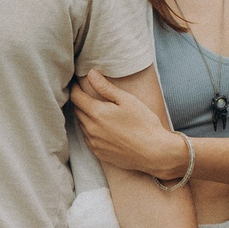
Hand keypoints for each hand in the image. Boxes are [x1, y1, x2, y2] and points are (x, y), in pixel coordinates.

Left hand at [72, 72, 186, 179]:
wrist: (153, 153)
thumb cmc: (143, 124)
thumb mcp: (126, 100)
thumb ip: (106, 87)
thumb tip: (90, 74)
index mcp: (96, 113)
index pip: (76, 97)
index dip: (74, 88)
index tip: (76, 83)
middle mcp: (91, 129)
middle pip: (76, 111)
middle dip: (79, 101)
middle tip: (85, 93)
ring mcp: (94, 143)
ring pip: (81, 125)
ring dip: (84, 116)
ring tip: (94, 109)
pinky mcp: (99, 153)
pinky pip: (88, 138)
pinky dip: (90, 130)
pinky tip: (100, 127)